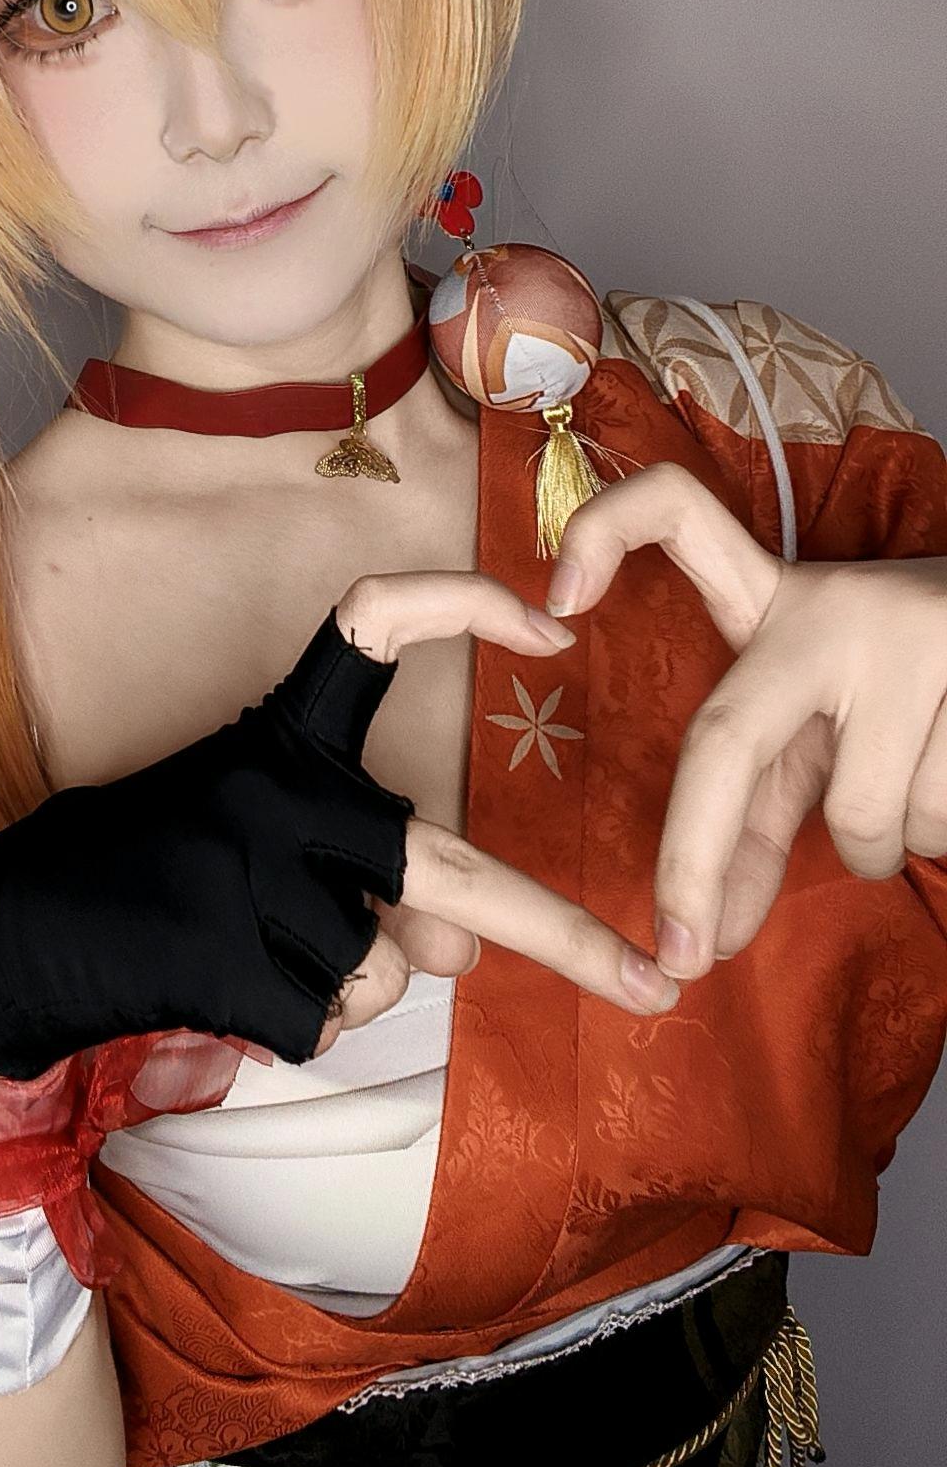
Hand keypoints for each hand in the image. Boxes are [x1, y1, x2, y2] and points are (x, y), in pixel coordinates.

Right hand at [0, 600, 678, 1082]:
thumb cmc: (151, 869)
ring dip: (340, 990)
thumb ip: (368, 878)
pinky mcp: (224, 959)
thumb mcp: (257, 838)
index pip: (375, 624)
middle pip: (448, 869)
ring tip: (249, 952)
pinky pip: (321, 1027)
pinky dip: (290, 1029)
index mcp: (281, 728)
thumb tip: (458, 958)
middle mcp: (275, 787)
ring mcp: (249, 873)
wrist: (10, 935)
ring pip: (378, 976)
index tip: (550, 628)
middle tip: (656, 985)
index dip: (462, 609)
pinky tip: (221, 989)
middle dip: (567, 938)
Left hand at [535, 461, 946, 977]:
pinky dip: (938, 838)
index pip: (676, 511)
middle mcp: (831, 608)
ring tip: (916, 781)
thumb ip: (756, 812)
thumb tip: (706, 941)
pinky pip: (935, 821)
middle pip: (726, 737)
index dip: (604, 530)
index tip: (556, 599)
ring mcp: (910, 638)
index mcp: (776, 602)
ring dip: (885, 845)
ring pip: (863, 816)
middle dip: (691, 860)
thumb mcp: (823, 723)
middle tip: (681, 955)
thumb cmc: (907, 692)